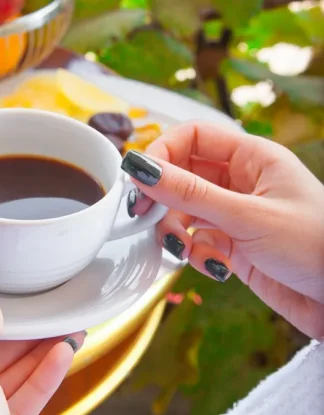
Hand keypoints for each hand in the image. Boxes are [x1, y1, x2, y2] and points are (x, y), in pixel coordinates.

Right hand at [122, 121, 323, 339]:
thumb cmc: (317, 247)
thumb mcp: (247, 216)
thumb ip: (190, 193)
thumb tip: (141, 168)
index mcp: (253, 158)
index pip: (192, 137)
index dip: (163, 152)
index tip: (140, 179)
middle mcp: (242, 182)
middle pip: (182, 175)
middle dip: (164, 198)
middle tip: (146, 216)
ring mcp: (236, 214)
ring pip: (184, 211)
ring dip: (177, 231)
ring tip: (185, 249)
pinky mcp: (234, 246)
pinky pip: (197, 241)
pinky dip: (196, 254)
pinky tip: (215, 266)